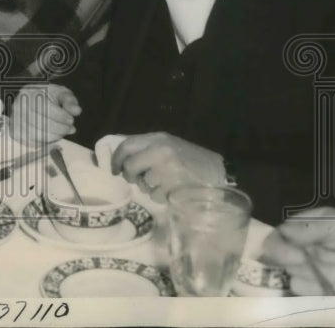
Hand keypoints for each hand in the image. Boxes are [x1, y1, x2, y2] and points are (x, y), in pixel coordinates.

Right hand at [9, 84, 80, 146]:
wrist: (30, 101)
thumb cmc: (47, 97)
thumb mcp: (60, 93)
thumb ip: (69, 101)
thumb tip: (76, 110)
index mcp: (29, 93)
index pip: (46, 108)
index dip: (61, 117)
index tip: (71, 120)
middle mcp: (19, 107)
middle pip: (42, 123)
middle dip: (60, 128)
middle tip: (70, 128)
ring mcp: (16, 120)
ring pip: (38, 135)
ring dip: (55, 137)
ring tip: (62, 132)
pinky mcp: (16, 132)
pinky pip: (32, 143)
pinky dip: (45, 142)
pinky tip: (53, 137)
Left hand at [112, 132, 226, 201]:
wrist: (220, 173)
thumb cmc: (192, 160)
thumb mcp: (169, 146)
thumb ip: (147, 149)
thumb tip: (122, 161)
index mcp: (158, 138)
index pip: (127, 145)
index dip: (116, 159)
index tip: (114, 169)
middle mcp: (160, 151)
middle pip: (130, 166)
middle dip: (131, 176)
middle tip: (138, 180)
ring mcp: (167, 170)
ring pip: (143, 184)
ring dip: (150, 188)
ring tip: (165, 183)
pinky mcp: (173, 187)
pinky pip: (156, 196)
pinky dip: (161, 197)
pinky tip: (173, 190)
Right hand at [261, 208, 334, 295]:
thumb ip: (310, 228)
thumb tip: (284, 231)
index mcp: (296, 231)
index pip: (273, 241)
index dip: (279, 250)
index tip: (298, 256)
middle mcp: (296, 251)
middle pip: (280, 266)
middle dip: (303, 268)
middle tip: (321, 266)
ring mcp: (308, 271)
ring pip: (297, 282)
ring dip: (321, 280)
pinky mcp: (320, 289)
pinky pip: (313, 296)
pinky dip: (330, 292)